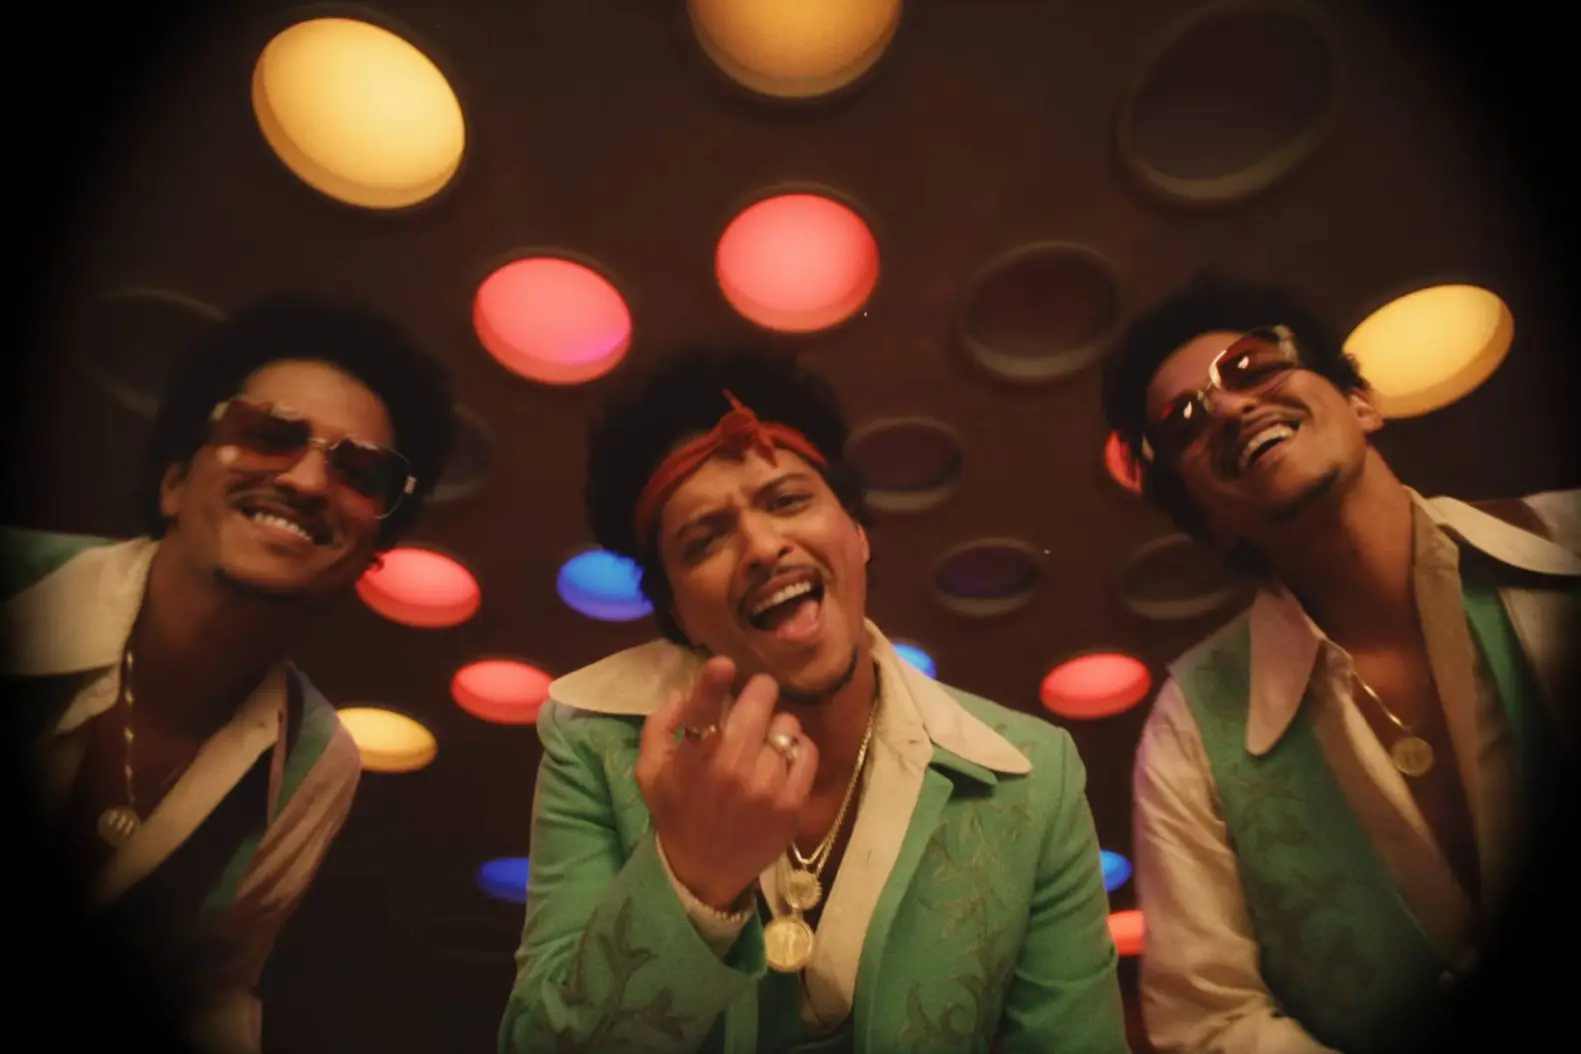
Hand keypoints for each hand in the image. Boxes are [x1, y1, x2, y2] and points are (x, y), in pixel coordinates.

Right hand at [636, 655, 818, 910]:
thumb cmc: (676, 814)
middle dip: (758, 692)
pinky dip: (797, 747)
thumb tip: (684, 693)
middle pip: (758, 705)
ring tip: (765, 740)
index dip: (712, 683)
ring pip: (786, 726)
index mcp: (693, 761)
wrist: (705, 872)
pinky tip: (783, 757)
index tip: (723, 663)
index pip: (702, 713)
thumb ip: (660, 727)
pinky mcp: (792, 803)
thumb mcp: (649, 772)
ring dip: (776, 726)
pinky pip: (807, 752)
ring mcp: (766, 788)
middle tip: (756, 695)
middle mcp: (731, 771)